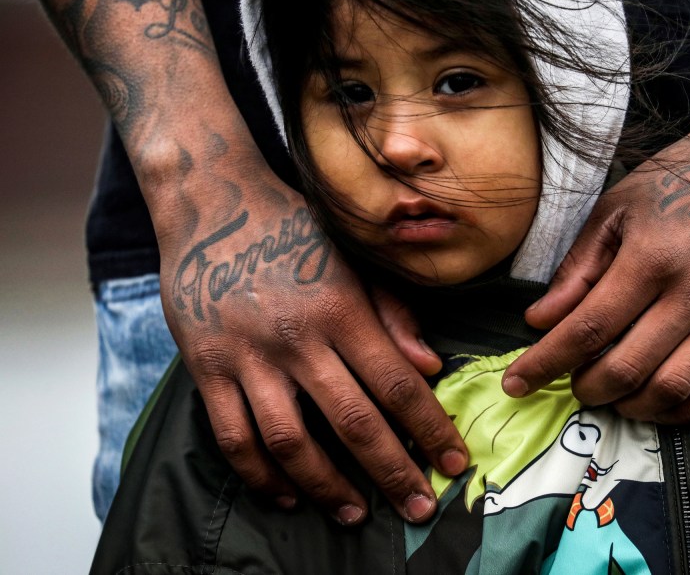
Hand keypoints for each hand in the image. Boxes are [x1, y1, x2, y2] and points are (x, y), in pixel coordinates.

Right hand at [158, 177, 466, 524]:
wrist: (214, 203)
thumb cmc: (295, 231)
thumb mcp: (354, 259)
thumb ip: (393, 313)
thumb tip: (430, 367)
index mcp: (343, 309)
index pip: (398, 384)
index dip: (431, 430)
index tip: (454, 465)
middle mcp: (297, 338)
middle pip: (354, 422)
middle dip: (393, 472)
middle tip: (419, 509)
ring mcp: (248, 356)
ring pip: (292, 441)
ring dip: (328, 486)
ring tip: (355, 514)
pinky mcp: (206, 368)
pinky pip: (233, 437)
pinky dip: (260, 475)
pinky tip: (286, 494)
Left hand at [502, 127, 689, 421]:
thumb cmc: (681, 183)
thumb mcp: (617, 209)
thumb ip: (577, 268)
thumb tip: (539, 321)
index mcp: (651, 256)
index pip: (587, 328)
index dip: (546, 363)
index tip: (518, 383)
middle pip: (626, 367)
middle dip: (586, 388)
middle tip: (573, 384)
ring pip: (671, 389)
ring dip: (630, 405)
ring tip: (611, 395)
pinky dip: (682, 410)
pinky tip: (657, 402)